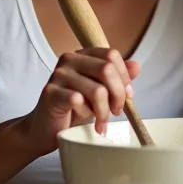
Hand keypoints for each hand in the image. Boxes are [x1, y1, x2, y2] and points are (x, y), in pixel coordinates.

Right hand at [22, 48, 140, 155]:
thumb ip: (117, 78)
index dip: (124, 76)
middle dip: (118, 94)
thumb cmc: (75, 109)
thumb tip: (136, 66)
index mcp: (83, 55)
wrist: (46, 129)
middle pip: (106, 69)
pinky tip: (83, 120)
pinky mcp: (51, 92)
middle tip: (117, 111)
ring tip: (102, 122)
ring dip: (104, 111)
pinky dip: (86, 114)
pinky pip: (79, 101)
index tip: (128, 95)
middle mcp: (69, 60)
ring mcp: (58, 75)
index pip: (111, 55)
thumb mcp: (101, 92)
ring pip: (97, 90)